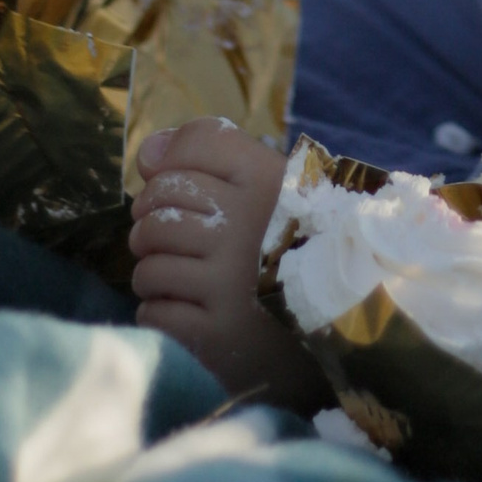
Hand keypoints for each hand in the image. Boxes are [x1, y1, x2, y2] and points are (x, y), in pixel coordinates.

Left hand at [127, 119, 325, 404]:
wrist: (336, 319)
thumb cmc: (286, 241)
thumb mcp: (264, 182)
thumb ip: (205, 151)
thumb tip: (146, 154)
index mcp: (262, 182)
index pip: (177, 160)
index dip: (168, 177)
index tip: (188, 199)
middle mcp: (243, 228)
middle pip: (154, 214)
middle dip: (153, 231)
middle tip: (182, 246)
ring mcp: (229, 283)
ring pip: (148, 268)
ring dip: (157, 277)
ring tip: (189, 282)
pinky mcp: (216, 330)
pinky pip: (155, 313)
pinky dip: (164, 315)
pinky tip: (194, 314)